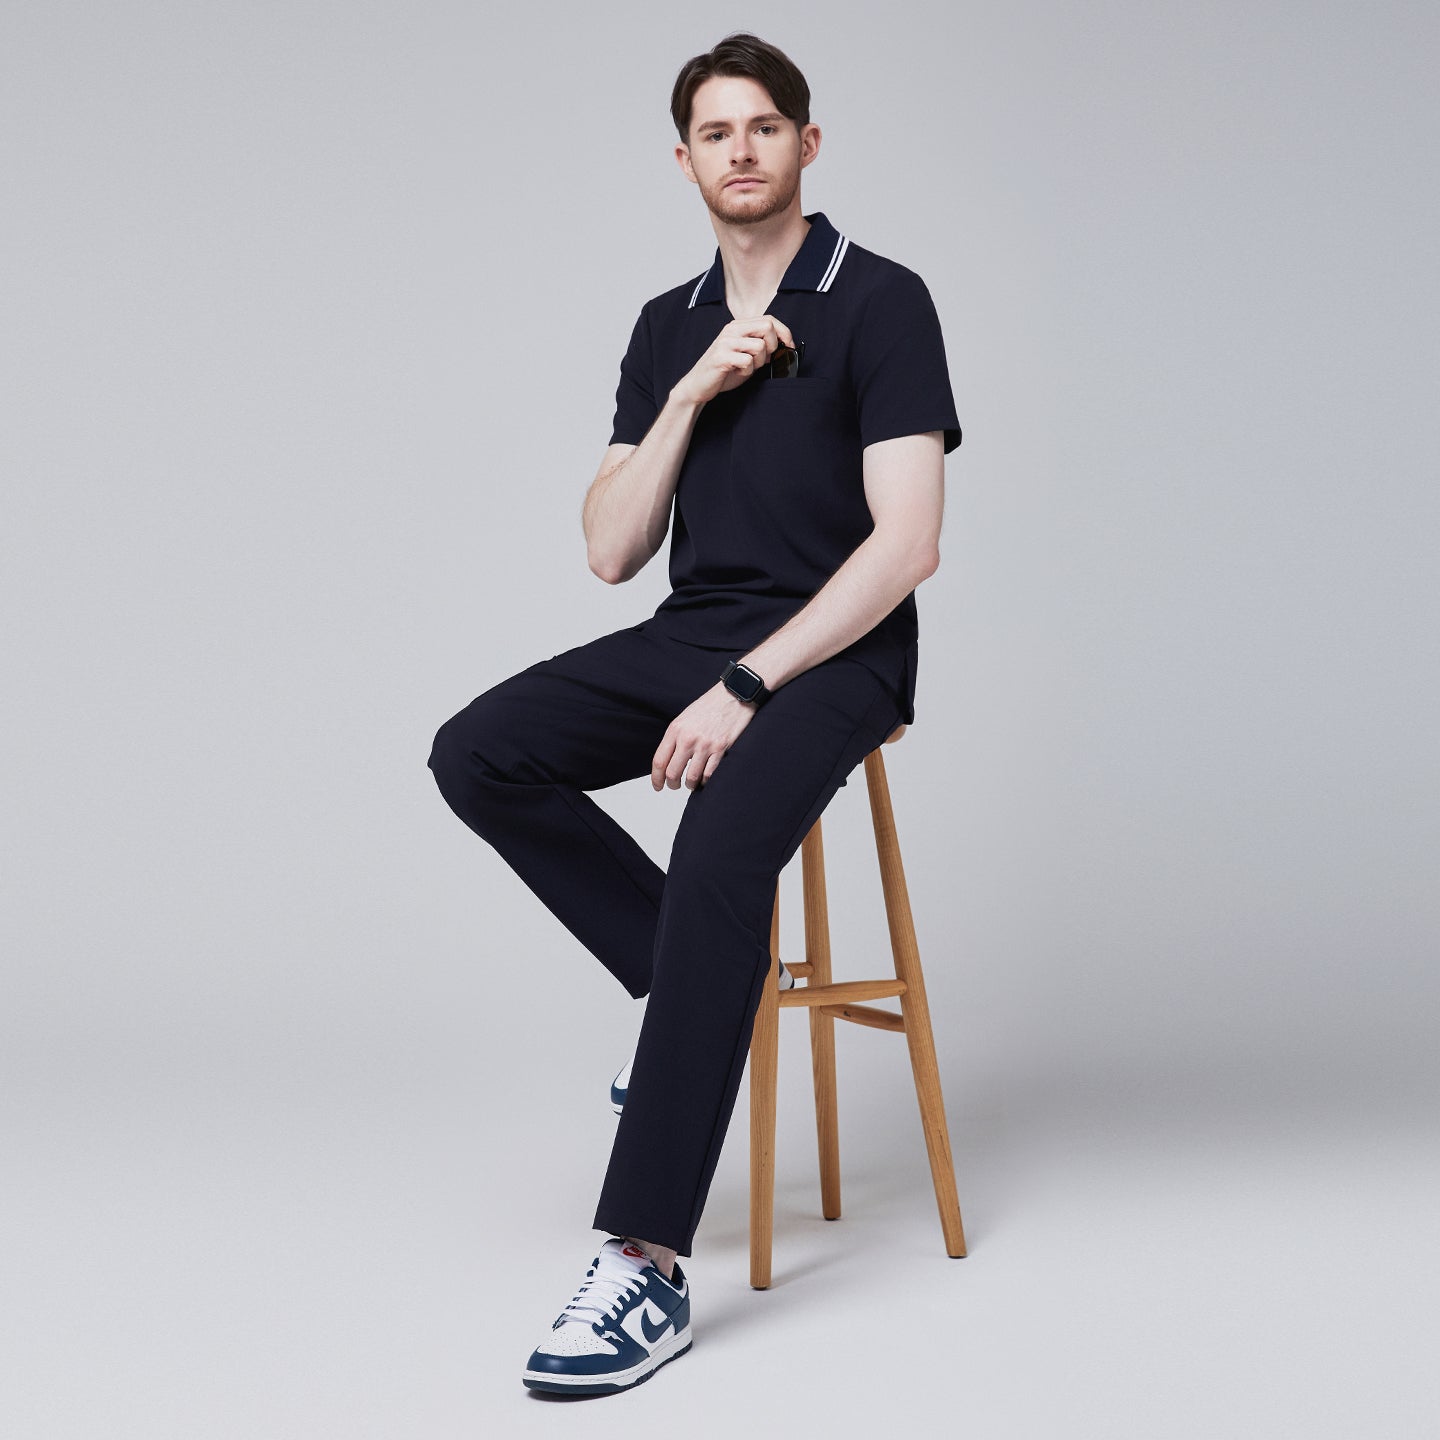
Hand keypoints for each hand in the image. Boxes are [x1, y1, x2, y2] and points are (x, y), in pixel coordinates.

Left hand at [651, 681, 758, 790]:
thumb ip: (675, 737)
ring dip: (690, 785)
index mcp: (676, 729)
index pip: (659, 761)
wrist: (734, 694)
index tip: (658, 785)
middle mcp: (688, 738)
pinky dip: (706, 781)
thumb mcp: (685, 718)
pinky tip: (705, 778)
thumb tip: (669, 759)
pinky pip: (709, 774)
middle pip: (672, 773)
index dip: (656, 778)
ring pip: (691, 777)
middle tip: (674, 786)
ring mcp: (705, 745)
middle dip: (672, 785)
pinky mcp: (721, 749)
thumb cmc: (710, 705)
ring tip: (692, 783)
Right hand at [671, 314, 796, 406]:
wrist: (699, 385)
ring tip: (746, 368)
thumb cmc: (724, 371)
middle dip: (773, 346)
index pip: (769, 319)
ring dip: (759, 362)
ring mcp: (725, 342)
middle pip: (767, 327)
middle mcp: (731, 329)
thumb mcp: (746, 354)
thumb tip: (784, 347)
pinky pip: (747, 361)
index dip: (784, 333)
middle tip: (763, 360)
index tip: (789, 347)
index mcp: (738, 326)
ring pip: (760, 346)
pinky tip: (737, 373)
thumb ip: (761, 347)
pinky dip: (747, 371)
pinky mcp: (721, 356)